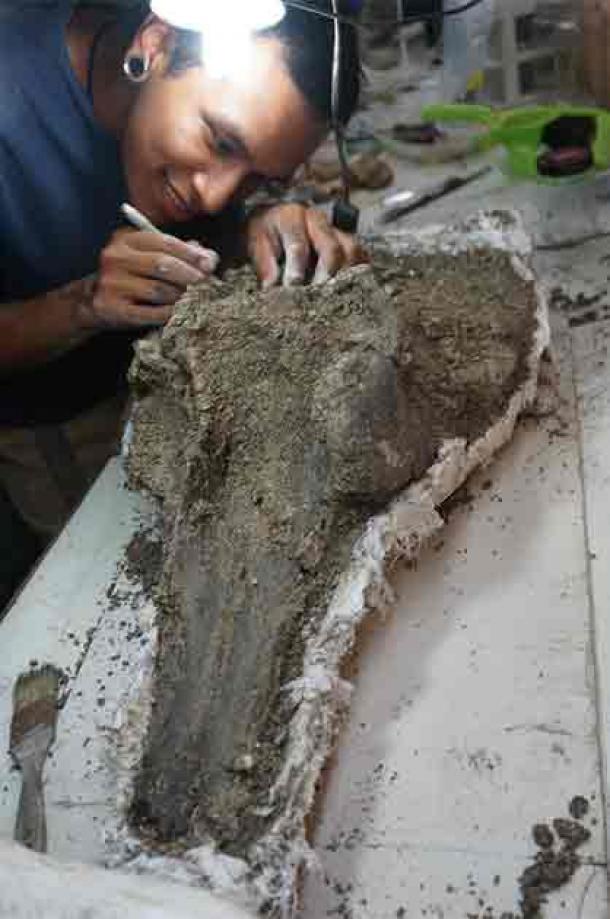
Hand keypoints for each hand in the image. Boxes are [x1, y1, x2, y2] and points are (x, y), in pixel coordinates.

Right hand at [79, 228, 218, 329]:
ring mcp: (112, 284)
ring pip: (160, 290)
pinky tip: (180, 312)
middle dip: (190, 275)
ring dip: (182, 296)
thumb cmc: (130, 277)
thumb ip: (177, 253)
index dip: (191, 254)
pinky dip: (170, 313)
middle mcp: (116, 258)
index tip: (210, 264)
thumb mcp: (147, 257)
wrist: (93, 301)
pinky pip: (151, 313)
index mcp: (126, 239)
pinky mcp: (113, 308)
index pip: (165, 242)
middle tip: (207, 284)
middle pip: (163, 265)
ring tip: (194, 299)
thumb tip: (208, 258)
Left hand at [246, 203, 366, 288]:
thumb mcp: (256, 243)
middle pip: (332, 249)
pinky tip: (351, 290)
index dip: (296, 270)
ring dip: (345, 276)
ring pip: (353, 251)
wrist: (276, 221)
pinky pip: (361, 256)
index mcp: (292, 216)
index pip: (298, 245)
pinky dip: (359, 273)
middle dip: (325, 276)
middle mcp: (318, 220)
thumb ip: (264, 263)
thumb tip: (271, 285)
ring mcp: (336, 229)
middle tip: (317, 298)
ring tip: (335, 297)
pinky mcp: (348, 241)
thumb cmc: (267, 234)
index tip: (292, 288)